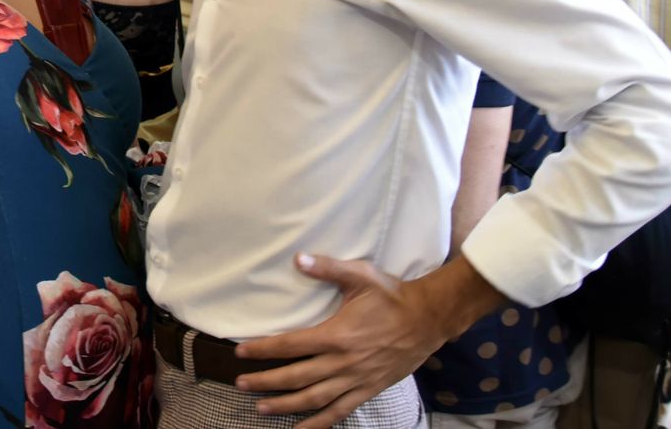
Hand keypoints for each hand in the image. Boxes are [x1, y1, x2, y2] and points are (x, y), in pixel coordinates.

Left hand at [230, 255, 500, 428]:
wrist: (429, 319)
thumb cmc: (392, 296)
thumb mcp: (360, 276)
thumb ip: (327, 268)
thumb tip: (297, 258)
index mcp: (336, 335)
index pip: (290, 345)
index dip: (263, 349)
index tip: (241, 351)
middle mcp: (343, 362)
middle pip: (297, 376)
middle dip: (266, 381)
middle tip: (241, 383)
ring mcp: (356, 380)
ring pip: (315, 398)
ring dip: (286, 404)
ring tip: (262, 407)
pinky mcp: (369, 390)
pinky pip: (340, 411)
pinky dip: (320, 422)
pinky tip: (302, 428)